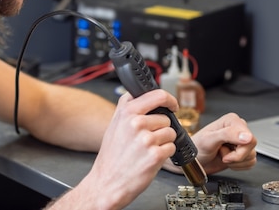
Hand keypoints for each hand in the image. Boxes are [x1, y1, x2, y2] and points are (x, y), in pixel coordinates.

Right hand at [57, 89, 178, 209]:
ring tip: (147, 150)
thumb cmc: (111, 157)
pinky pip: (171, 148)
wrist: (107, 183)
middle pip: (166, 117)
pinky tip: (150, 159)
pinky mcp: (155, 155)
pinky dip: (165, 154)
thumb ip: (130, 109)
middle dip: (162, 128)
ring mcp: (146, 139)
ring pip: (171, 133)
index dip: (168, 100)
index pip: (157, 95)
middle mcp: (136, 122)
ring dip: (164, 142)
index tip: (171, 105)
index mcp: (126, 111)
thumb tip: (150, 99)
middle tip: (148, 139)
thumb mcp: (114, 125)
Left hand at [189, 112, 256, 173]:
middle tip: (221, 153)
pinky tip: (227, 160)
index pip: (249, 136)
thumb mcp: (209, 140)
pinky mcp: (243, 153)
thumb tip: (247, 136)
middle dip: (236, 156)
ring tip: (222, 155)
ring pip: (251, 156)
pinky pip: (250, 163)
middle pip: (251, 146)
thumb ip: (227, 134)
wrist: (194, 161)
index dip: (240, 148)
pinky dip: (238, 166)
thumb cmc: (197, 148)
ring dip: (235, 161)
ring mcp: (241, 141)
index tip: (227, 152)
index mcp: (231, 121)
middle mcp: (238, 129)